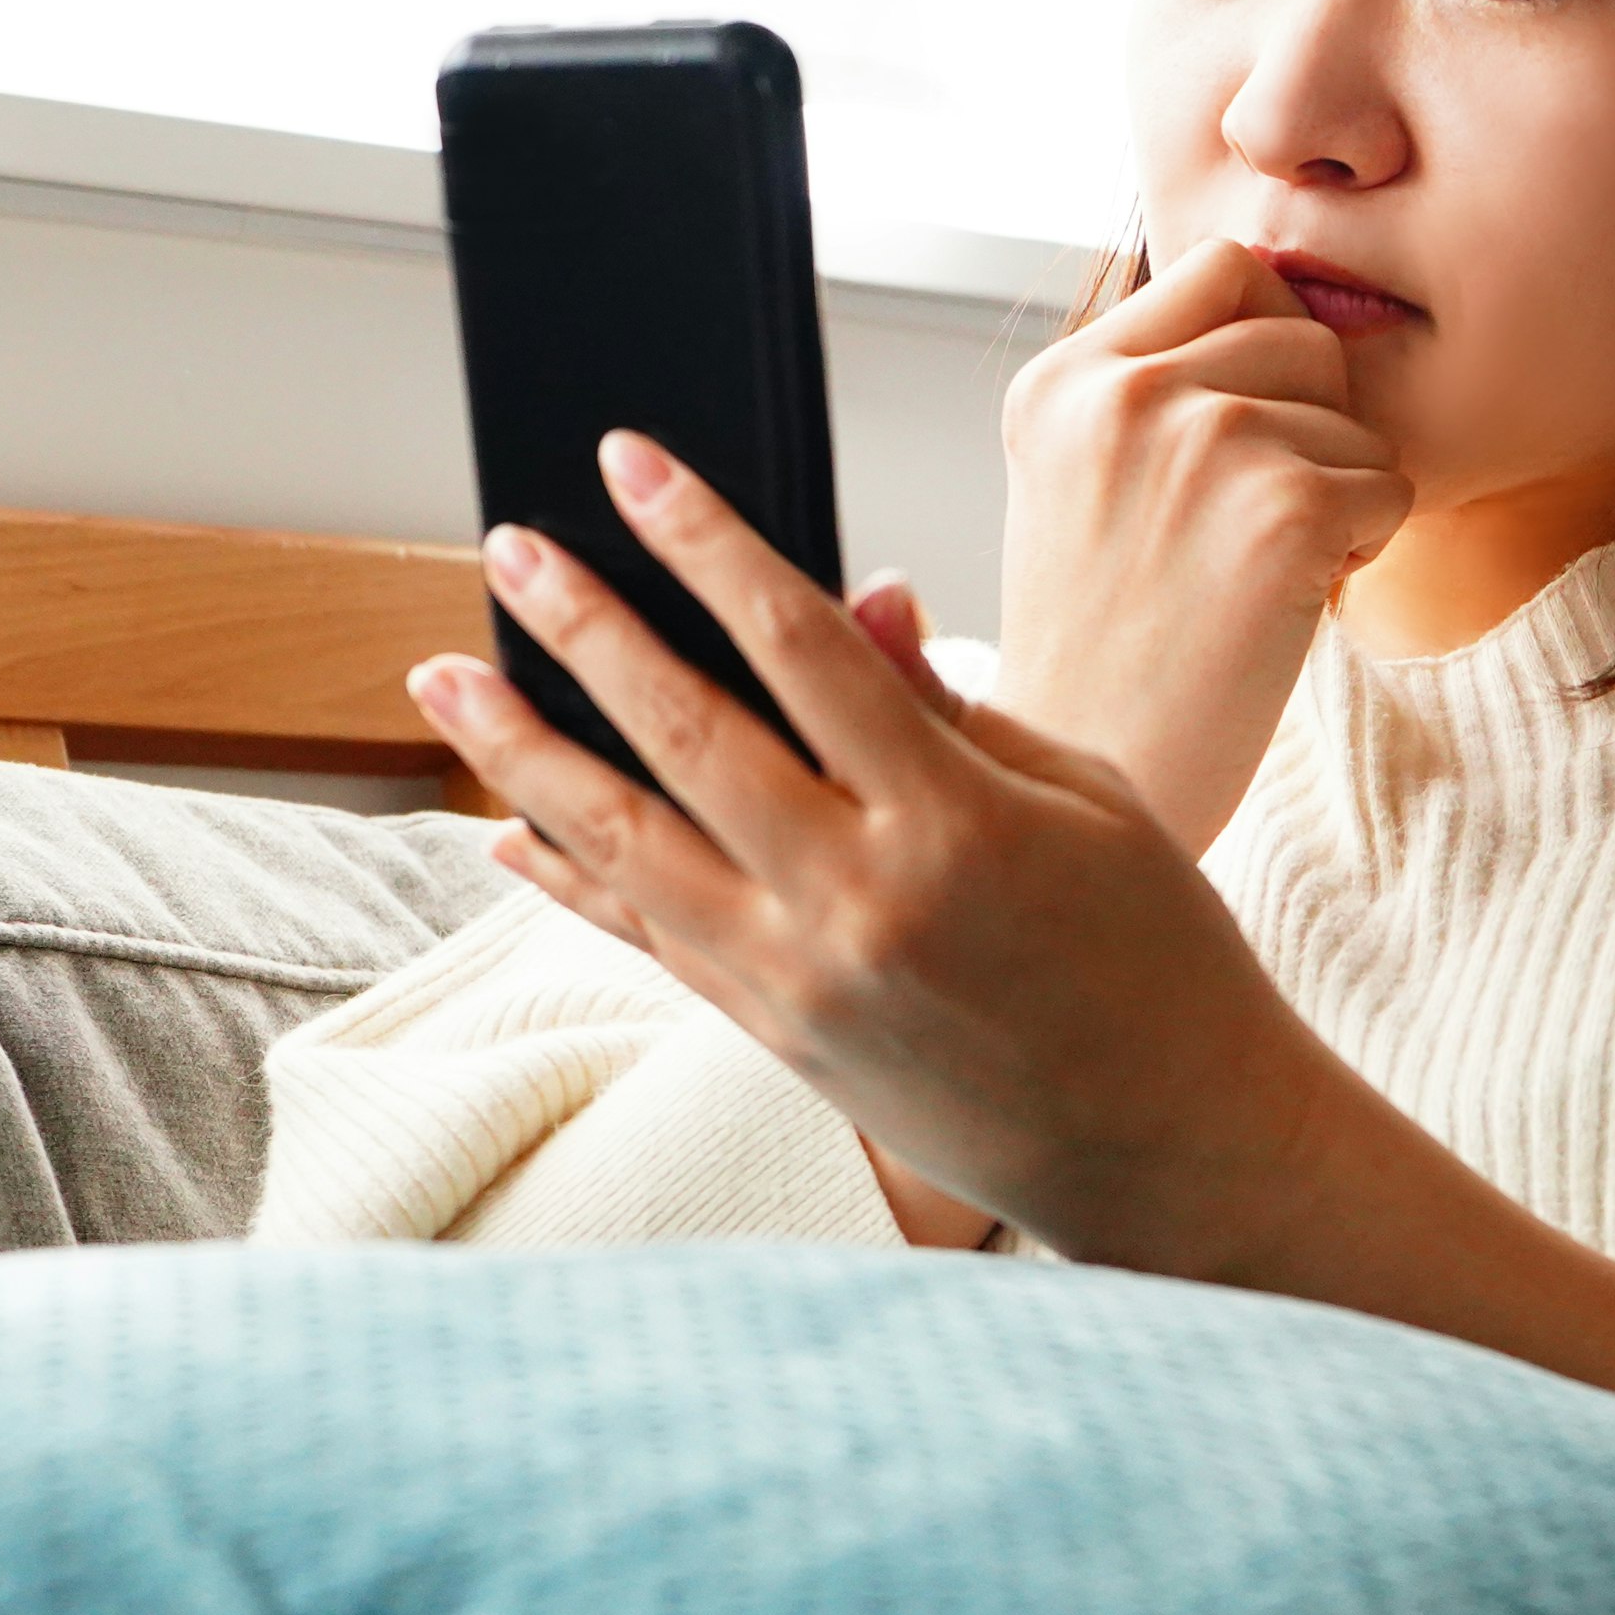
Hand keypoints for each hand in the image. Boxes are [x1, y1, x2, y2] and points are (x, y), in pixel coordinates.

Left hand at [414, 430, 1358, 1281]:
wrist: (1171, 1147)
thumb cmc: (1159, 956)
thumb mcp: (1088, 799)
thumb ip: (952, 705)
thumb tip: (859, 599)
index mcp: (954, 822)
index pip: (802, 645)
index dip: (709, 543)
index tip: (636, 467)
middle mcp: (858, 903)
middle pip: (686, 733)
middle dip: (585, 628)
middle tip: (511, 546)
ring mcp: (803, 981)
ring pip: (627, 844)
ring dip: (523, 751)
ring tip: (443, 674)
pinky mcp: (778, 1039)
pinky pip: (648, 940)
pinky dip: (569, 881)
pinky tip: (505, 828)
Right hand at [994, 237, 1410, 850]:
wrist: (1099, 787)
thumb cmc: (1107, 648)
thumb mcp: (1084, 480)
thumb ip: (1158, 384)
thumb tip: (1296, 300)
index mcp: (1062, 380)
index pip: (1226, 270)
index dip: (1266, 347)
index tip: (1242, 439)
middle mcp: (1123, 393)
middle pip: (1304, 337)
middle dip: (1308, 428)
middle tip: (1247, 530)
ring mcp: (1203, 442)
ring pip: (1351, 415)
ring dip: (1334, 494)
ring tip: (1250, 576)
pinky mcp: (1284, 508)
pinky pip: (1388, 488)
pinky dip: (1360, 552)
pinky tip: (1282, 610)